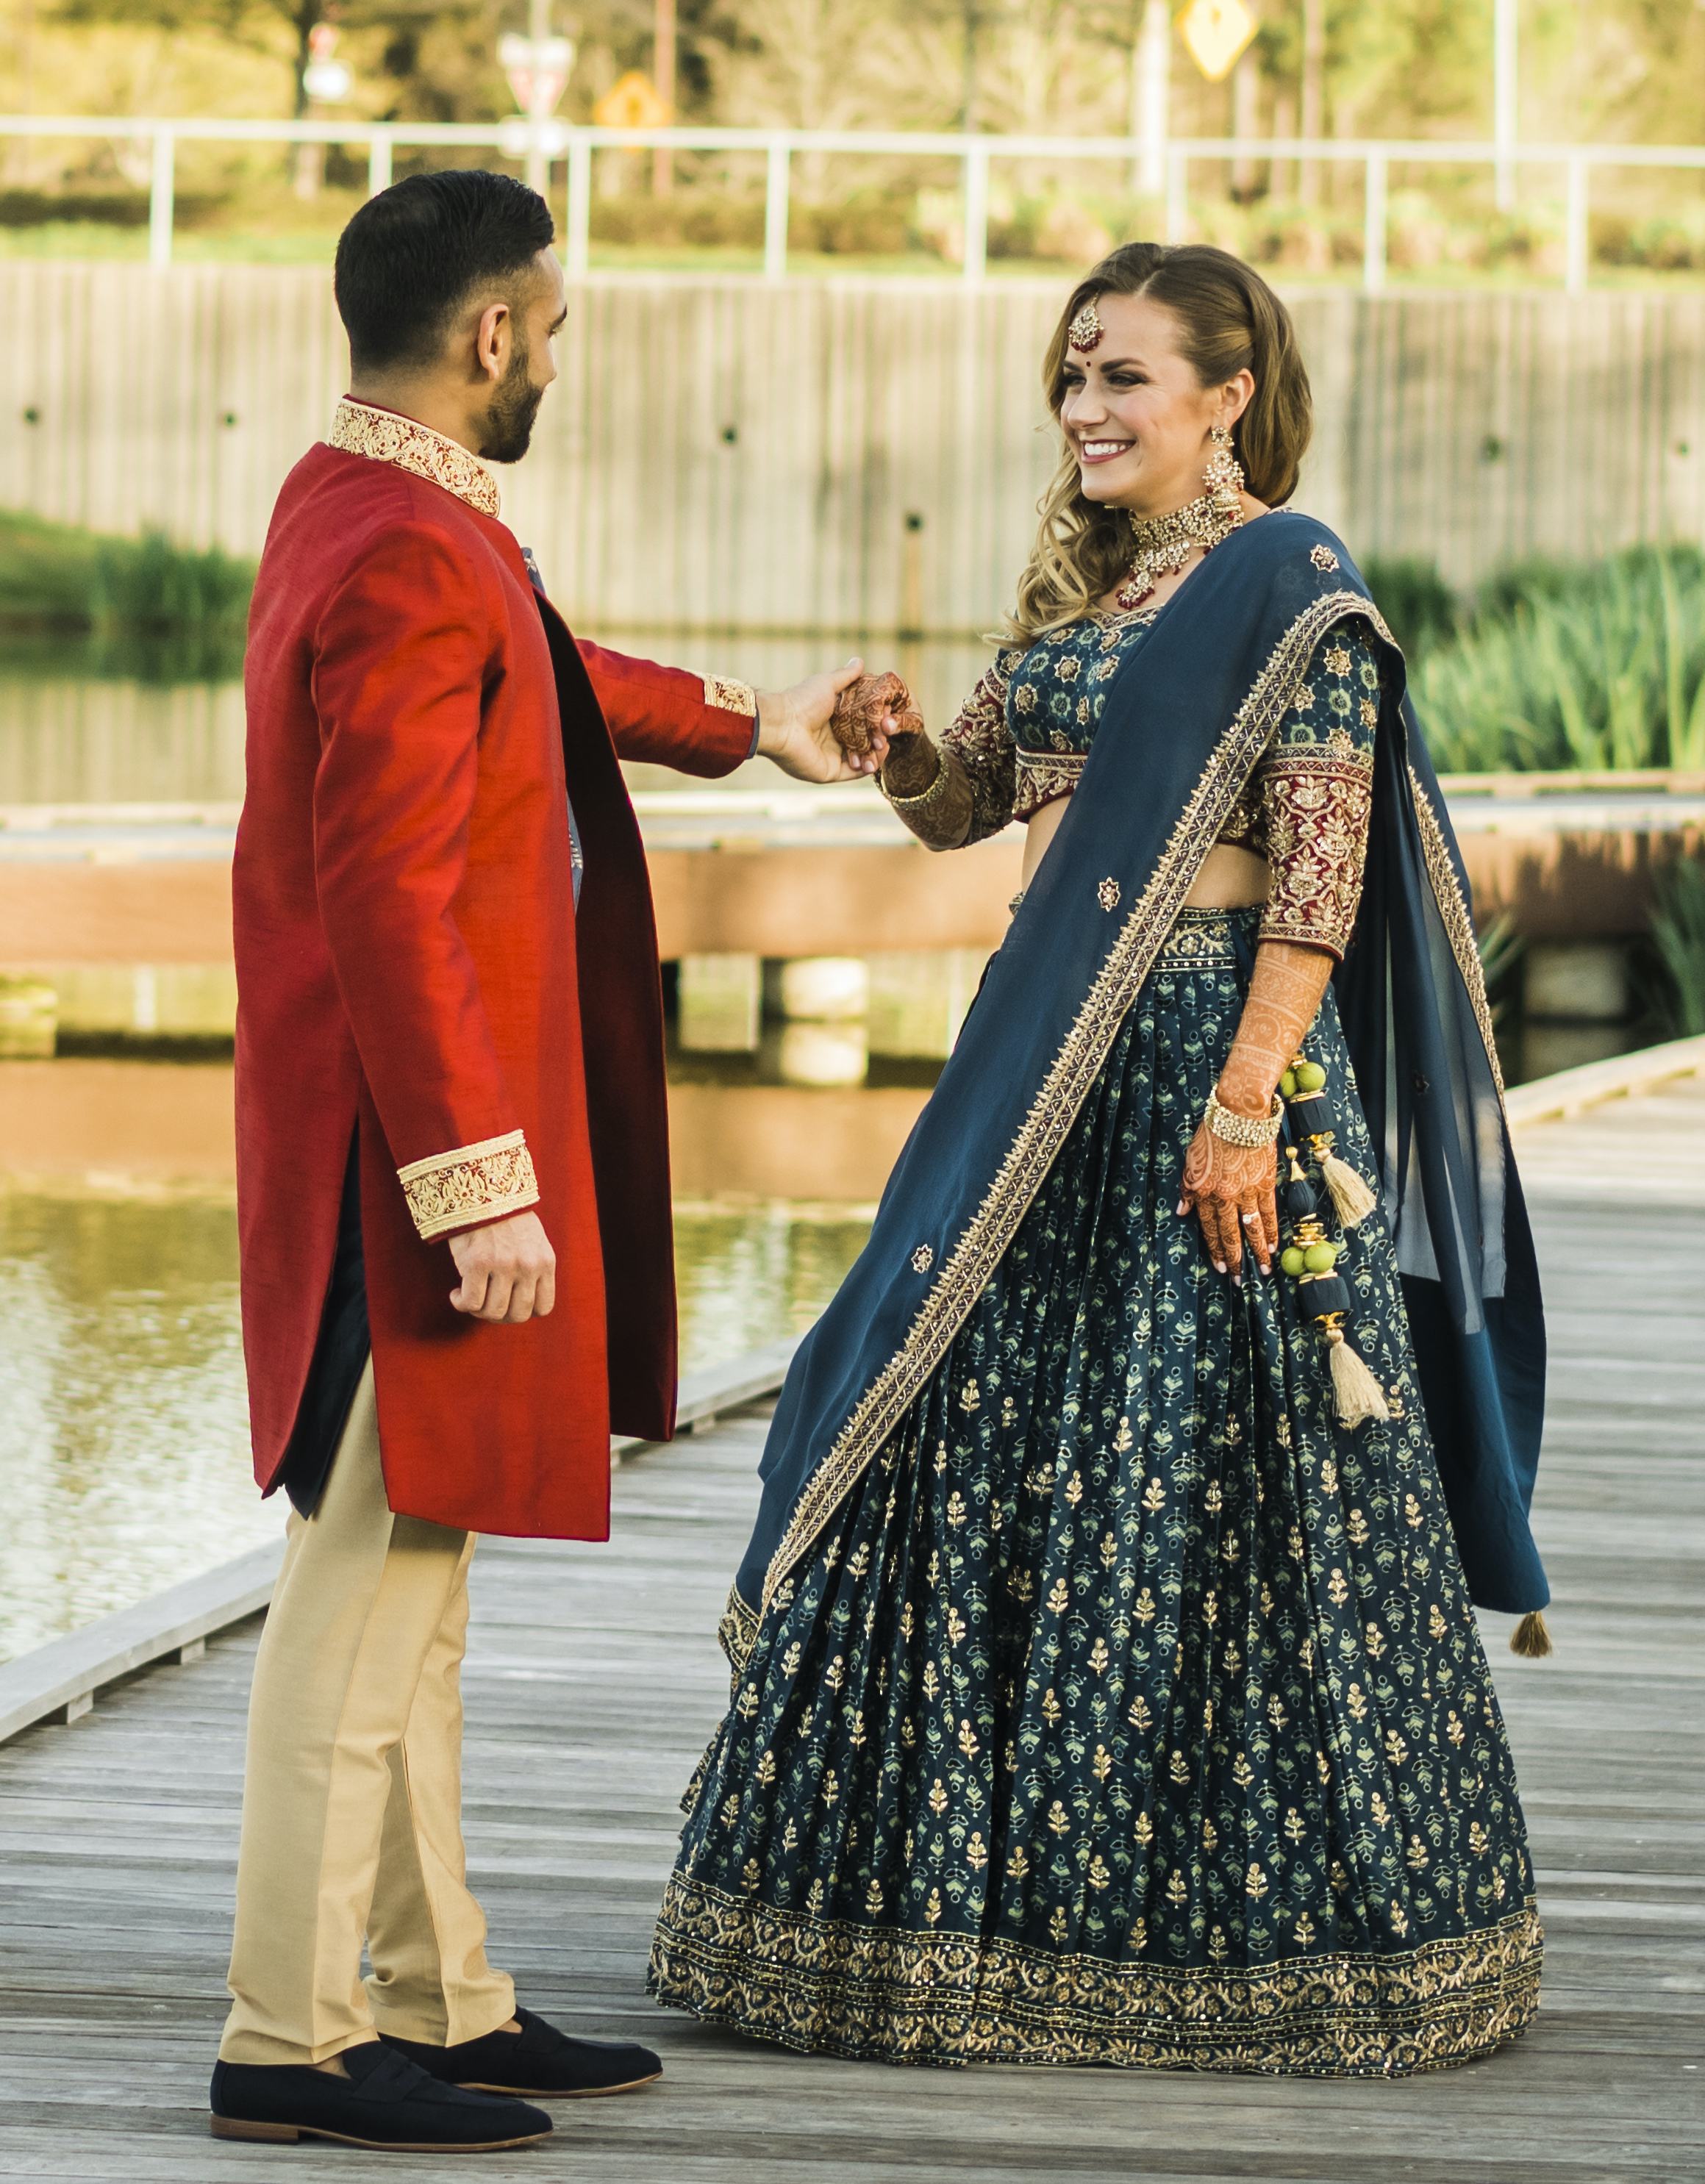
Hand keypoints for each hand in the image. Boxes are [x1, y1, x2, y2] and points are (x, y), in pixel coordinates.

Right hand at [448, 1210, 555, 1322]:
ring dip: (478, 1312)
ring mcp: (504, 1266)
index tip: (508, 1304)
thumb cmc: (503, 1216)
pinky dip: (461, 1303)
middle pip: (517, 1315)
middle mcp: (528, 1266)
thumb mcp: (532, 1241)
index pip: (543, 1307)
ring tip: (468, 1298)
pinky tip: (456, 1294)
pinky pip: (471, 1302)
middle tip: (485, 1306)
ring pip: (493, 1312)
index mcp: (545, 1261)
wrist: (481, 1188)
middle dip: (499, 1316)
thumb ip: (532, 1268)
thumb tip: (517, 1299)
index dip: (523, 1312)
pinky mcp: (477, 1264)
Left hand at [756, 658, 893, 781]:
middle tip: (887, 732)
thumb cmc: (802, 701)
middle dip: (879, 738)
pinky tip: (876, 759)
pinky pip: (854, 773)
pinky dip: (868, 767)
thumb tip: (860, 660)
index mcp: (833, 720)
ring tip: (883, 745)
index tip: (888, 716)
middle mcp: (833, 739)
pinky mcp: (831, 772)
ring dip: (876, 754)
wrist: (783, 723)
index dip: (876, 721)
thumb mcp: (827, 684)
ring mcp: (832, 757)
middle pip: (865, 742)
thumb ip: (846, 676)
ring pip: (863, 758)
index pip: (862, 723)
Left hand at [1178, 1124, 1277, 1280]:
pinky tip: (1273, 1246)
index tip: (1219, 1267)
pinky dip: (1271, 1231)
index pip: (1209, 1229)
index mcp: (1204, 1193)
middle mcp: (1224, 1197)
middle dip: (1234, 1260)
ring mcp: (1246, 1192)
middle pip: (1230, 1235)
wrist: (1238, 1115)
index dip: (1215, 1249)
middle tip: (1237, 1280)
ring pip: (1251, 1229)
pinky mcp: (1265, 1184)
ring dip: (1257, 1252)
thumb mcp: (1190, 1162)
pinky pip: (1268, 1214)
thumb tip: (1182, 1211)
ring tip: (1263, 1270)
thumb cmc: (1211, 1134)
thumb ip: (1187, 1189)